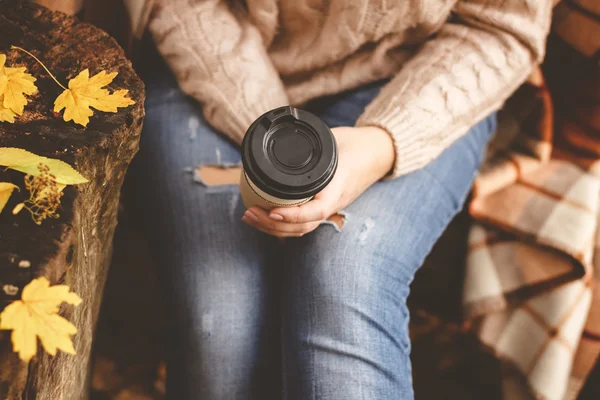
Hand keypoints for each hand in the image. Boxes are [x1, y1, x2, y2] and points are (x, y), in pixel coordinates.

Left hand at [242, 126, 394, 236]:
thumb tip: (283, 140)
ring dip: (273, 228)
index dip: (293, 216)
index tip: (272, 212)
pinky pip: (302, 224)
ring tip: (250, 217)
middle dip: (272, 225)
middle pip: (302, 227)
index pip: (315, 211)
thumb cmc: (355, 145)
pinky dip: (282, 225)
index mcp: (337, 189)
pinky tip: (265, 218)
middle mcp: (332, 204)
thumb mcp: (333, 141)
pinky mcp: (322, 209)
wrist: (376, 153)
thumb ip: (311, 145)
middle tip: (249, 212)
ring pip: (300, 229)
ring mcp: (328, 209)